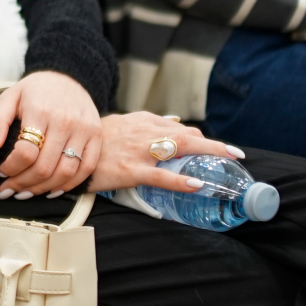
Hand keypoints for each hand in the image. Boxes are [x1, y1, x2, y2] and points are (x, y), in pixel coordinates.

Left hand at [0, 71, 101, 198]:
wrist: (68, 75)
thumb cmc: (35, 90)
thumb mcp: (10, 97)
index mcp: (41, 111)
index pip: (26, 152)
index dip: (10, 168)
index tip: (0, 172)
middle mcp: (65, 122)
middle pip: (45, 167)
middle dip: (22, 184)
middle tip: (9, 188)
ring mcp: (84, 130)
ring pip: (65, 173)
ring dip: (42, 189)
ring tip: (26, 192)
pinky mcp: (96, 136)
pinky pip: (85, 169)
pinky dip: (69, 185)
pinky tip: (51, 190)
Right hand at [85, 112, 242, 194]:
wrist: (68, 148)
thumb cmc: (98, 140)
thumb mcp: (125, 124)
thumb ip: (151, 124)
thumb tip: (176, 122)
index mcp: (144, 121)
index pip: (181, 129)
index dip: (201, 140)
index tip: (217, 151)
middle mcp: (145, 132)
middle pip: (188, 136)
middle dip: (215, 146)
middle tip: (237, 155)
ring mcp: (139, 151)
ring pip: (180, 149)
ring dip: (208, 155)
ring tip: (228, 164)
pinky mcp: (131, 170)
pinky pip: (161, 175)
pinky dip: (181, 179)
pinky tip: (197, 184)